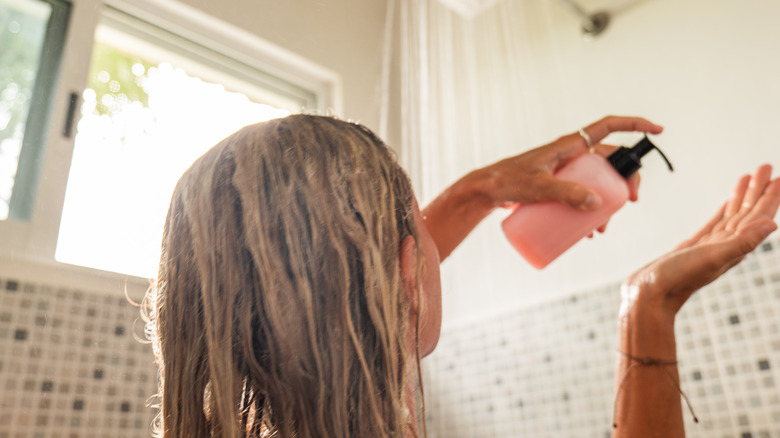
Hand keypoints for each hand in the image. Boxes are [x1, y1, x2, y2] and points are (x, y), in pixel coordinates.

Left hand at [476, 116, 662, 215]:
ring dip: (607, 202)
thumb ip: (565, 193)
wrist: (484, 192)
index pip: (608, 126)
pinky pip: (582, 195)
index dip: (634, 124)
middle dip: (626, 180)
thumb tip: (597, 204)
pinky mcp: (557, 187)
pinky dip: (590, 211)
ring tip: (603, 227)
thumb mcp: (537, 187)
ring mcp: (565, 172)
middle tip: (631, 201)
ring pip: (597, 182)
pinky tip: (590, 230)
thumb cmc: (507, 182)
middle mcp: (571, 156)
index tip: (658, 131)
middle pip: (610, 161)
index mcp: (569, 145)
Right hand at [623, 164, 779, 322]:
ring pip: (732, 216)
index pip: (757, 217)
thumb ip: (742, 242)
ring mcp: (710, 246)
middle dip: (757, 191)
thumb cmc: (678, 280)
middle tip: (765, 167)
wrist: (648, 296)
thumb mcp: (712, 258)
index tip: (777, 178)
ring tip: (748, 177)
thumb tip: (772, 224)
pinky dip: (724, 211)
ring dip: (741, 197)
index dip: (769, 197)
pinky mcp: (693, 247)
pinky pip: (715, 224)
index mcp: (733, 248)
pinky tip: (727, 203)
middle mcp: (726, 246)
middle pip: (747, 213)